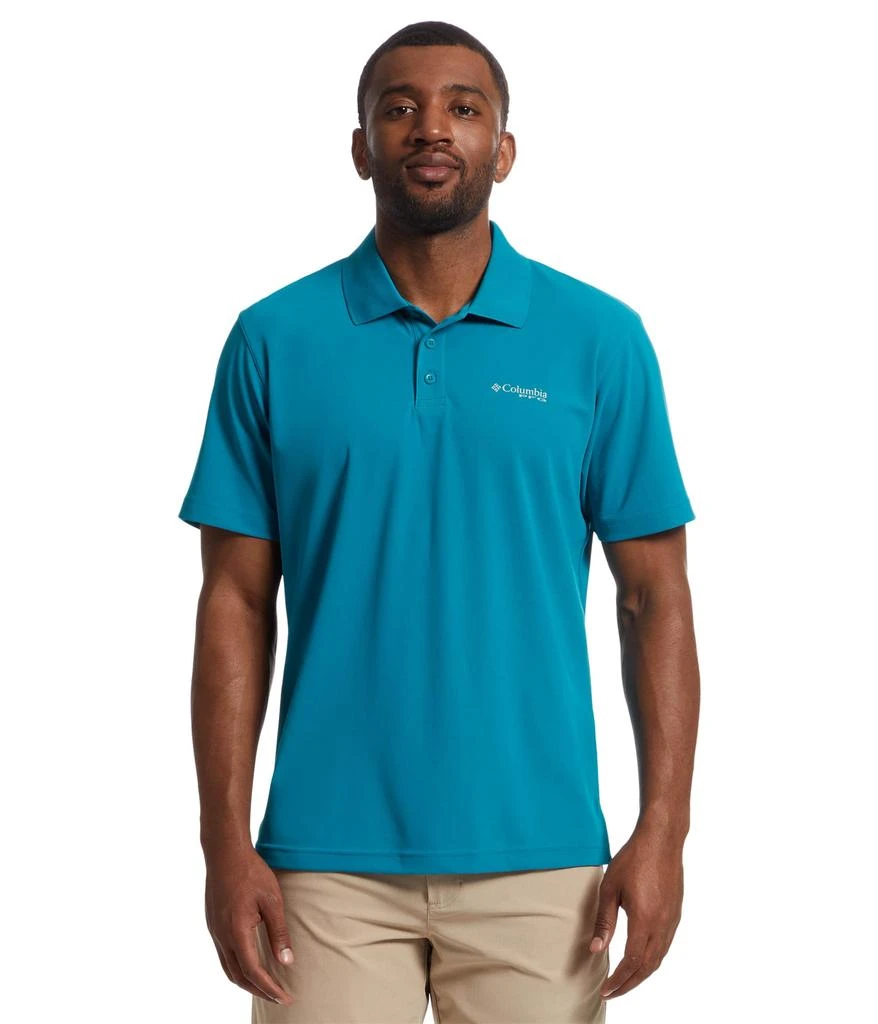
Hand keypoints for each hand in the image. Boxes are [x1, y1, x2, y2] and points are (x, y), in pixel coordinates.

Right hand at [204, 844, 294, 1006]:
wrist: (225, 852)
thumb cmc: (251, 872)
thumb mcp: (272, 900)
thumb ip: (279, 933)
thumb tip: (286, 962)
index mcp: (236, 932)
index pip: (252, 971)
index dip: (269, 988)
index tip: (285, 997)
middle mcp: (221, 936)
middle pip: (238, 976)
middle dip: (258, 990)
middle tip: (279, 996)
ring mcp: (214, 931)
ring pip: (228, 968)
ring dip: (246, 981)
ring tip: (267, 986)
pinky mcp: (213, 924)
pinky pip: (224, 955)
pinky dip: (238, 967)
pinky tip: (251, 964)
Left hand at [588, 823, 683, 999]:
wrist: (661, 839)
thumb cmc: (633, 859)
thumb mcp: (610, 888)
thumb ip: (605, 921)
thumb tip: (596, 949)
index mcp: (644, 921)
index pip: (631, 962)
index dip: (619, 980)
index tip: (605, 989)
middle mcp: (662, 925)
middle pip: (647, 966)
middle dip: (629, 983)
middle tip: (612, 991)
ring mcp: (672, 920)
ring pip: (658, 958)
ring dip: (641, 973)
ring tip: (624, 980)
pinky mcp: (675, 913)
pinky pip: (664, 945)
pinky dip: (652, 959)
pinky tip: (641, 957)